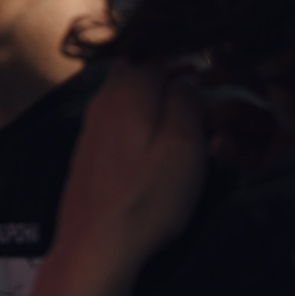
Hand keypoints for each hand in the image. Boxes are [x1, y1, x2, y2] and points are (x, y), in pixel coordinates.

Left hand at [54, 59, 209, 280]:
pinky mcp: (88, 150)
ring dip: (152, 96)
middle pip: (136, 68)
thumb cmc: (146, 198)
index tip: (206, 66)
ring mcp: (91, 125)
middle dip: (166, 71)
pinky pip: (116, 117)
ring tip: (181, 114)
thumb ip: (186, 104)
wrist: (95, 245)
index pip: (155, 50)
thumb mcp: (183, 148)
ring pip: (124, 93)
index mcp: (127, 92)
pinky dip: (138, 118)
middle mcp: (102, 100)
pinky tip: (153, 140)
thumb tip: (186, 79)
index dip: (183, 53)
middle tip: (196, 88)